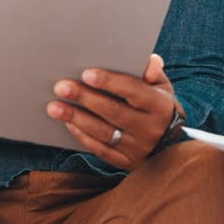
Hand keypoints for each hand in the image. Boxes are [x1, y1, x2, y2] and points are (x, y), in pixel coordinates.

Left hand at [46, 53, 178, 169]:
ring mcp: (137, 148)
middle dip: (85, 98)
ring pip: (103, 132)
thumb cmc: (157, 107)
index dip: (110, 82)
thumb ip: (153, 70)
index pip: (133, 91)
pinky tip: (68, 123)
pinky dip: (82, 136)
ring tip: (54, 107)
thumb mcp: (162, 87)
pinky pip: (100, 150)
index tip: (86, 73)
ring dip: (76, 118)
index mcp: (159, 105)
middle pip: (114, 112)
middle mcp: (149, 128)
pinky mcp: (126, 162)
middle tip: (61, 86)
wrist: (169, 146)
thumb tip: (149, 61)